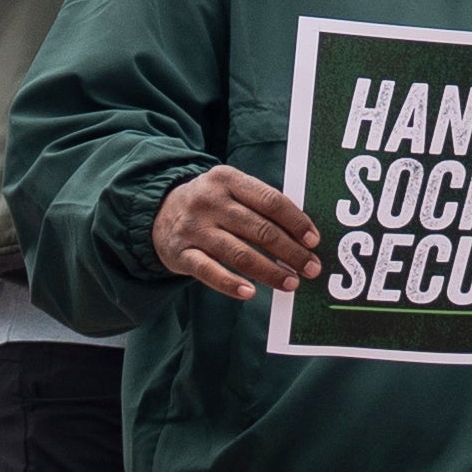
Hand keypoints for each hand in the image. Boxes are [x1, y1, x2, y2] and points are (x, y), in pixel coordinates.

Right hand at [151, 164, 319, 300]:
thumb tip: (301, 234)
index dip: (296, 222)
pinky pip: (209, 272)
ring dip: (270, 271)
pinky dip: (230, 284)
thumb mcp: (230, 190)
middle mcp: (210, 201)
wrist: (157, 212)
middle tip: (311, 267)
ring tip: (291, 282)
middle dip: (291, 251)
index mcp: (228, 179)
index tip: (314, 240)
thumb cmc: (210, 204)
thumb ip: (260, 204)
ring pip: (239, 253)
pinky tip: (250, 292)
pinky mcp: (181, 253)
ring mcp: (194, 228)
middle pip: (260, 229)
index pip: (271, 200)